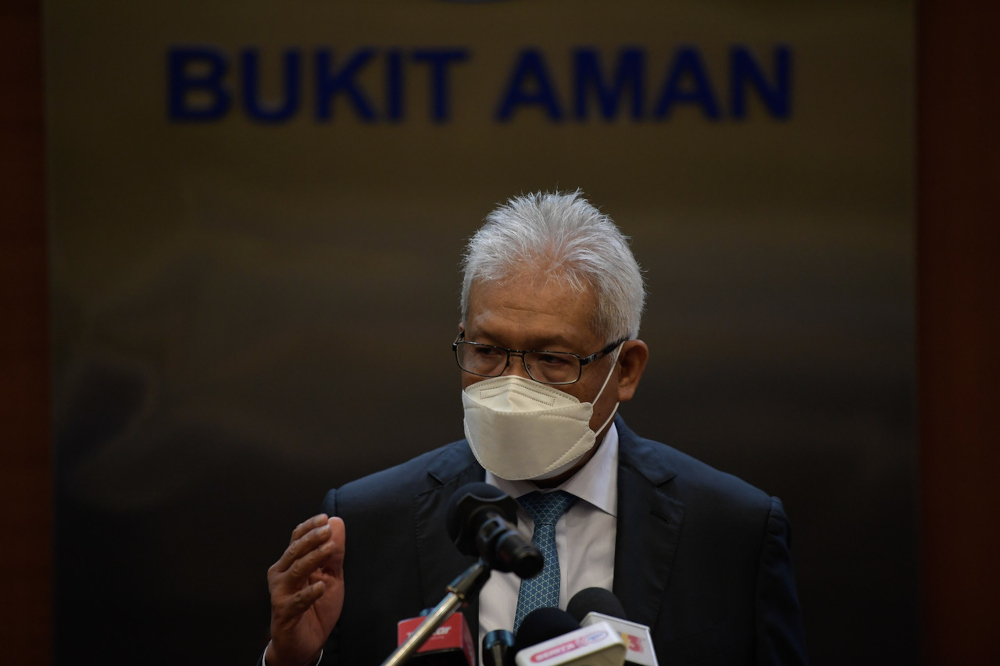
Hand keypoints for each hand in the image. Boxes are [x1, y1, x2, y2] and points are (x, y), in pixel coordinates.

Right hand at [266, 514, 345, 665]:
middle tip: (327, 530)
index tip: (325, 518)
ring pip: (296, 571)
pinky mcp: (284, 613)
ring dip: (313, 558)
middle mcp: (282, 575)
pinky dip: (308, 593)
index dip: (310, 527)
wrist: (304, 643)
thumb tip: (337, 523)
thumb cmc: (316, 607)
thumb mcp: (332, 577)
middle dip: (312, 539)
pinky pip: (297, 601)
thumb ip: (334, 553)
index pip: (297, 539)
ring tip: (329, 549)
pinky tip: (320, 587)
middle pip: (295, 551)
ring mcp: (281, 594)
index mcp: (291, 564)